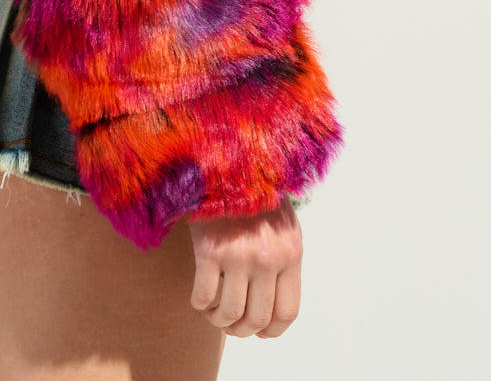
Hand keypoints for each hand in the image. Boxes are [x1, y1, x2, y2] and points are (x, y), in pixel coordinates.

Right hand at [187, 196, 302, 338]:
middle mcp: (268, 258)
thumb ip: (283, 258)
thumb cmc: (254, 190)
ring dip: (220, 321)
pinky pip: (204, 295)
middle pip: (258, 318)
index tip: (259, 331)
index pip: (287, 312)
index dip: (271, 330)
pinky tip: (199, 297)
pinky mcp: (209, 248)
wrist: (226, 159)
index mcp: (290, 252)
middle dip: (242, 329)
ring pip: (230, 313)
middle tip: (230, 324)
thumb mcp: (282, 223)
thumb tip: (273, 300)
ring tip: (213, 313)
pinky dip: (200, 304)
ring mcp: (238, 254)